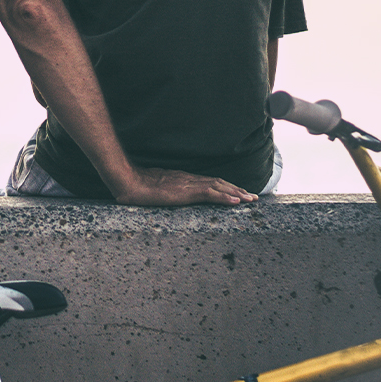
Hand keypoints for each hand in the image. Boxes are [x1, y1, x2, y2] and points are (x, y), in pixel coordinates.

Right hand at [113, 167, 258, 206]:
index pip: (209, 182)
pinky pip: (210, 194)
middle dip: (236, 189)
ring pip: (218, 187)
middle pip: (218, 182)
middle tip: (252, 197)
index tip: (237, 192)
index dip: (224, 187)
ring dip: (236, 193)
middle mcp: (189, 179)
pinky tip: (235, 202)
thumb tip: (163, 194)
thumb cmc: (136, 186)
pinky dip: (224, 197)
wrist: (129, 181)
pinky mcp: (185, 191)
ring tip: (249, 199)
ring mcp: (188, 184)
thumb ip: (163, 190)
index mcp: (183, 180)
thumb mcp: (154, 188)